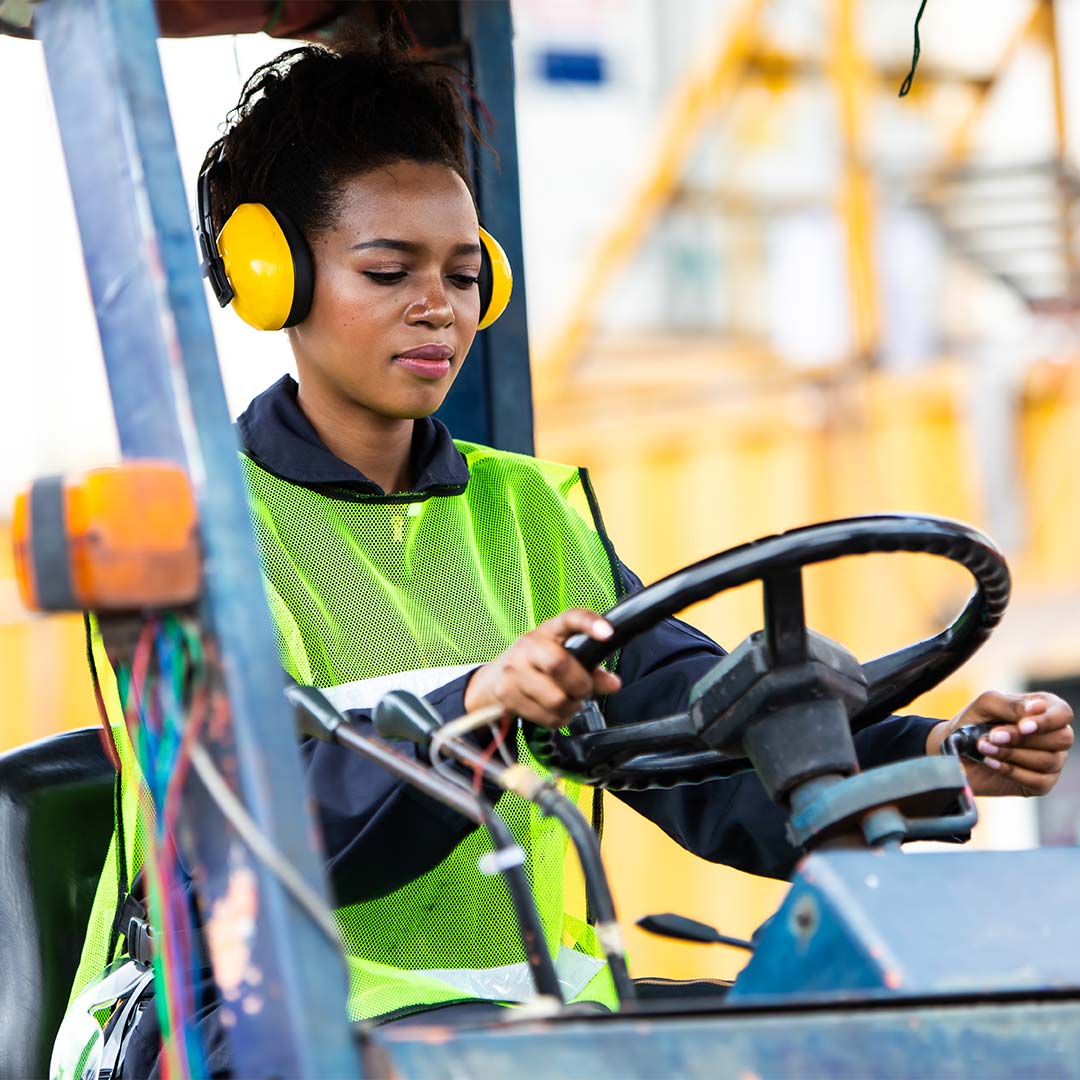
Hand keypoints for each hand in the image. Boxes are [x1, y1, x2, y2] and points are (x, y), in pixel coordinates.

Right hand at [463, 609, 621, 728]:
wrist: (492, 682)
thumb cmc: (535, 666)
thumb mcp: (563, 658)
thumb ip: (591, 669)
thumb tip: (613, 684)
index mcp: (549, 631)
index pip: (570, 619)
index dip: (589, 624)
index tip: (608, 633)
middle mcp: (528, 646)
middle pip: (560, 664)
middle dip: (580, 685)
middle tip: (583, 691)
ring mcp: (513, 669)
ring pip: (556, 699)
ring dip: (570, 708)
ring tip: (567, 702)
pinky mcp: (506, 693)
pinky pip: (546, 717)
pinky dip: (557, 719)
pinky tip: (551, 711)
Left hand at [926, 691, 1073, 797]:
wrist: (953, 752)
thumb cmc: (973, 723)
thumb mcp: (985, 705)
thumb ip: (1011, 704)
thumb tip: (1038, 707)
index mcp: (1045, 711)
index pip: (1063, 713)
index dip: (1046, 720)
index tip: (1022, 725)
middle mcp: (1053, 736)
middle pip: (1062, 738)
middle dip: (1024, 739)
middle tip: (993, 736)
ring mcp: (1051, 761)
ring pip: (1049, 760)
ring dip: (1012, 754)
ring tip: (983, 747)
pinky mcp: (1041, 784)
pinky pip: (1038, 781)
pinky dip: (1011, 771)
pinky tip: (990, 762)